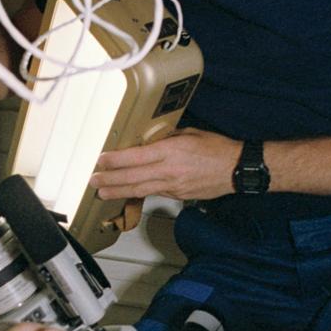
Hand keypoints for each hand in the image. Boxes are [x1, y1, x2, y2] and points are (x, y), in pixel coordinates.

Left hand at [89, 129, 240, 202]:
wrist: (237, 169)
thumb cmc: (217, 148)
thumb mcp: (189, 133)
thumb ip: (166, 137)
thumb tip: (148, 140)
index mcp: (171, 151)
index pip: (137, 157)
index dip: (116, 160)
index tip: (101, 160)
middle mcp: (170, 170)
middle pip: (133, 178)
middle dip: (110, 180)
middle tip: (93, 182)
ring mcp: (174, 186)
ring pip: (140, 190)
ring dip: (119, 192)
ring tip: (102, 193)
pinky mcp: (178, 196)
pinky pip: (154, 194)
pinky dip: (138, 194)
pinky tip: (127, 194)